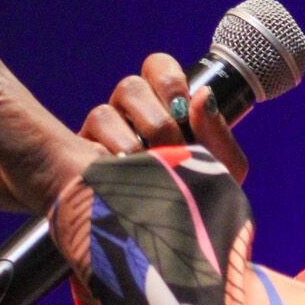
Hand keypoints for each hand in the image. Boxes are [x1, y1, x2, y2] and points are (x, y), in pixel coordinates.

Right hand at [79, 54, 249, 183]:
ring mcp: (105, 130)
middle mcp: (132, 111)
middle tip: (171, 149)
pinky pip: (90, 138)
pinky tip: (123, 177)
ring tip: (147, 170)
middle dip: (157, 120)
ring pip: (106, 111)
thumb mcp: (222, 168)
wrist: (174, 238)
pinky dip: (111, 159)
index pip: (157, 66)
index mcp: (166, 104)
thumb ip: (216, 131)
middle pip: (131, 86)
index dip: (168, 80)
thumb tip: (202, 96)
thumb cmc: (200, 197)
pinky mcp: (83, 152)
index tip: (183, 110)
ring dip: (133, 144)